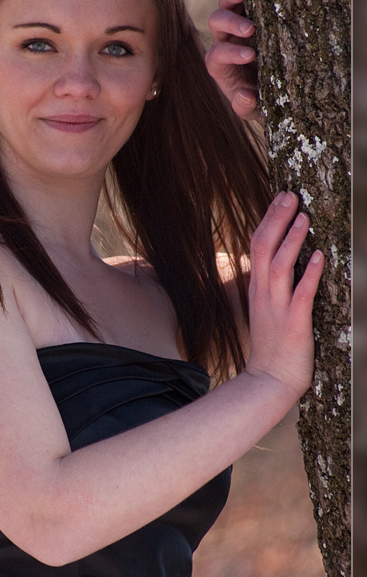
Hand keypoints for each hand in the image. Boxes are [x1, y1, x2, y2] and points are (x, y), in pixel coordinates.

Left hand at [206, 0, 261, 121]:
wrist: (269, 85)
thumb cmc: (258, 98)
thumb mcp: (252, 108)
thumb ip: (245, 106)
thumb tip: (243, 95)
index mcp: (219, 63)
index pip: (218, 54)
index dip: (231, 54)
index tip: (250, 56)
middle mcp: (223, 41)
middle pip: (216, 25)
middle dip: (231, 25)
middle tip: (249, 30)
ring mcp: (234, 24)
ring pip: (225, 6)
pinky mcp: (249, 12)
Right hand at [245, 191, 323, 401]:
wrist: (268, 381)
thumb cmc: (271, 347)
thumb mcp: (264, 310)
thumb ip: (268, 286)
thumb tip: (275, 263)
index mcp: (257, 289)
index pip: (257, 245)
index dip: (269, 219)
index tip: (280, 198)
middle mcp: (264, 293)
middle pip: (264, 247)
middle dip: (277, 219)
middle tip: (290, 195)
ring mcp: (277, 307)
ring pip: (279, 265)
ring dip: (292, 239)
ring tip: (304, 217)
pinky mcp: (294, 322)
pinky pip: (301, 294)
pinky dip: (310, 273)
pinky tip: (319, 256)